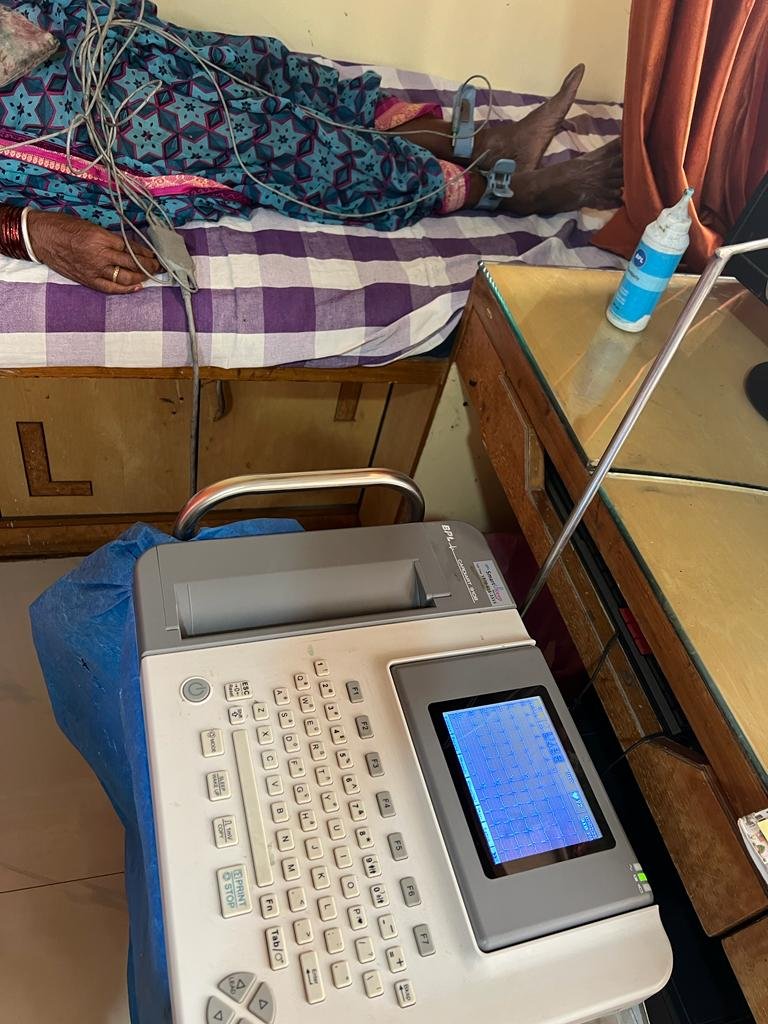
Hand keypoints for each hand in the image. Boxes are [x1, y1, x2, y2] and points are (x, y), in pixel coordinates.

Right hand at [26, 210, 161, 292]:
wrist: (40, 237)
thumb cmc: (63, 226)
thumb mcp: (90, 226)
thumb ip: (109, 238)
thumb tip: (128, 246)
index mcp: (101, 237)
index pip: (131, 247)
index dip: (145, 252)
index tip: (155, 254)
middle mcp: (100, 255)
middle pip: (132, 263)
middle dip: (149, 265)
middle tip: (159, 266)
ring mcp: (94, 270)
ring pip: (125, 277)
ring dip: (141, 277)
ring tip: (151, 275)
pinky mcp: (87, 280)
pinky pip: (111, 288)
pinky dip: (126, 289)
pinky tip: (137, 287)